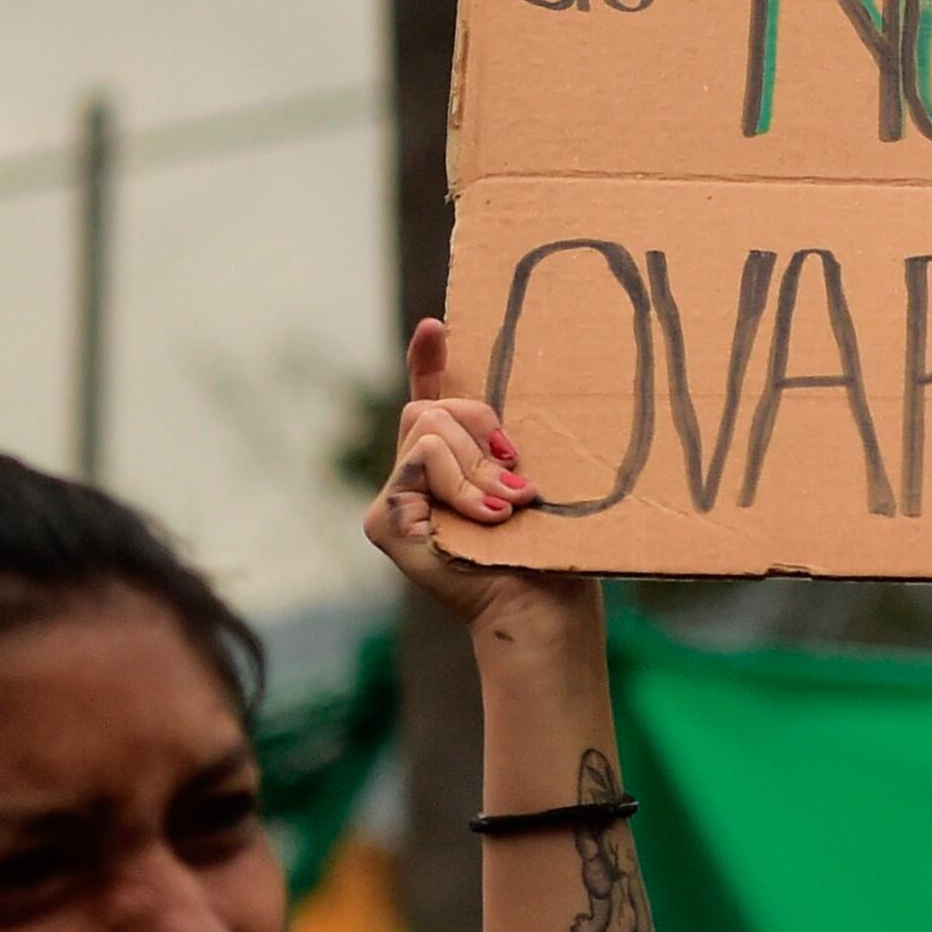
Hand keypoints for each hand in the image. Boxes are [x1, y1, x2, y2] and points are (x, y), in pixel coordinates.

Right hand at [364, 319, 593, 636]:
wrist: (541, 604)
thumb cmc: (547, 548)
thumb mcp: (528, 473)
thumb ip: (501, 435)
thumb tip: (493, 396)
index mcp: (455, 462)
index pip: (431, 398)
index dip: (429, 360)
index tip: (438, 328)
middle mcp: (417, 478)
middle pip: (430, 408)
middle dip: (481, 432)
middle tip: (518, 482)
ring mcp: (396, 499)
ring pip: (427, 430)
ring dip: (476, 468)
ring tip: (505, 509)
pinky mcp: (384, 520)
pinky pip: (420, 459)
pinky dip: (460, 485)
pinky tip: (487, 517)